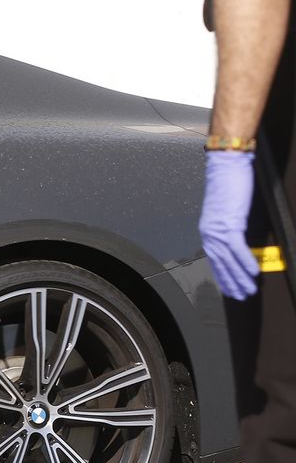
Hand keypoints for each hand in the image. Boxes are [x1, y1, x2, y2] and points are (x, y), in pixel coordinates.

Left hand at [199, 150, 260, 299]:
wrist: (227, 165)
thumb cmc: (228, 184)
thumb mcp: (228, 210)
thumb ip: (230, 226)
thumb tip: (238, 239)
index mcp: (208, 229)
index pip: (214, 259)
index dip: (222, 276)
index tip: (229, 289)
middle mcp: (209, 232)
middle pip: (220, 263)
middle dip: (231, 282)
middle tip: (240, 296)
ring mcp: (218, 228)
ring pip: (229, 260)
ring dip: (241, 277)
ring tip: (250, 290)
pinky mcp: (230, 223)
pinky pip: (238, 248)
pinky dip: (246, 261)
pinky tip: (254, 273)